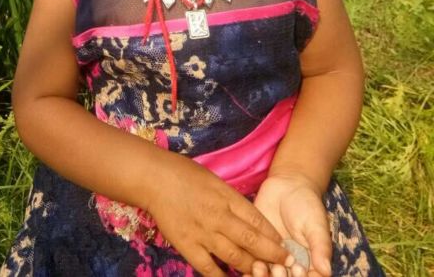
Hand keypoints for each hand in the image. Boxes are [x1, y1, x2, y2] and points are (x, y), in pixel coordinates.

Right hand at [144, 152, 291, 275]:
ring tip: (266, 274)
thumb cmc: (184, 173)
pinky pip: (209, 268)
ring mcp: (204, 232)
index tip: (283, 244)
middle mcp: (219, 216)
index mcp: (226, 196)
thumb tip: (248, 217)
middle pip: (251, 239)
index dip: (272, 234)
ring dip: (253, 267)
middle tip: (287, 263)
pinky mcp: (188, 245)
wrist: (155, 178)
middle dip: (272, 254)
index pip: (256, 218)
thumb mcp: (214, 179)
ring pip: (235, 256)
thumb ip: (230, 199)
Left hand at [247, 173, 331, 276]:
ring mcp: (273, 259)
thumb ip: (321, 247)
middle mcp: (291, 266)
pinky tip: (247, 269)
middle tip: (279, 267)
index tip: (298, 268)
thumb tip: (326, 271)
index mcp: (310, 264)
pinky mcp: (256, 249)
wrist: (286, 186)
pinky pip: (251, 267)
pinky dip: (249, 272)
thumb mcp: (316, 225)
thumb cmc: (307, 205)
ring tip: (260, 266)